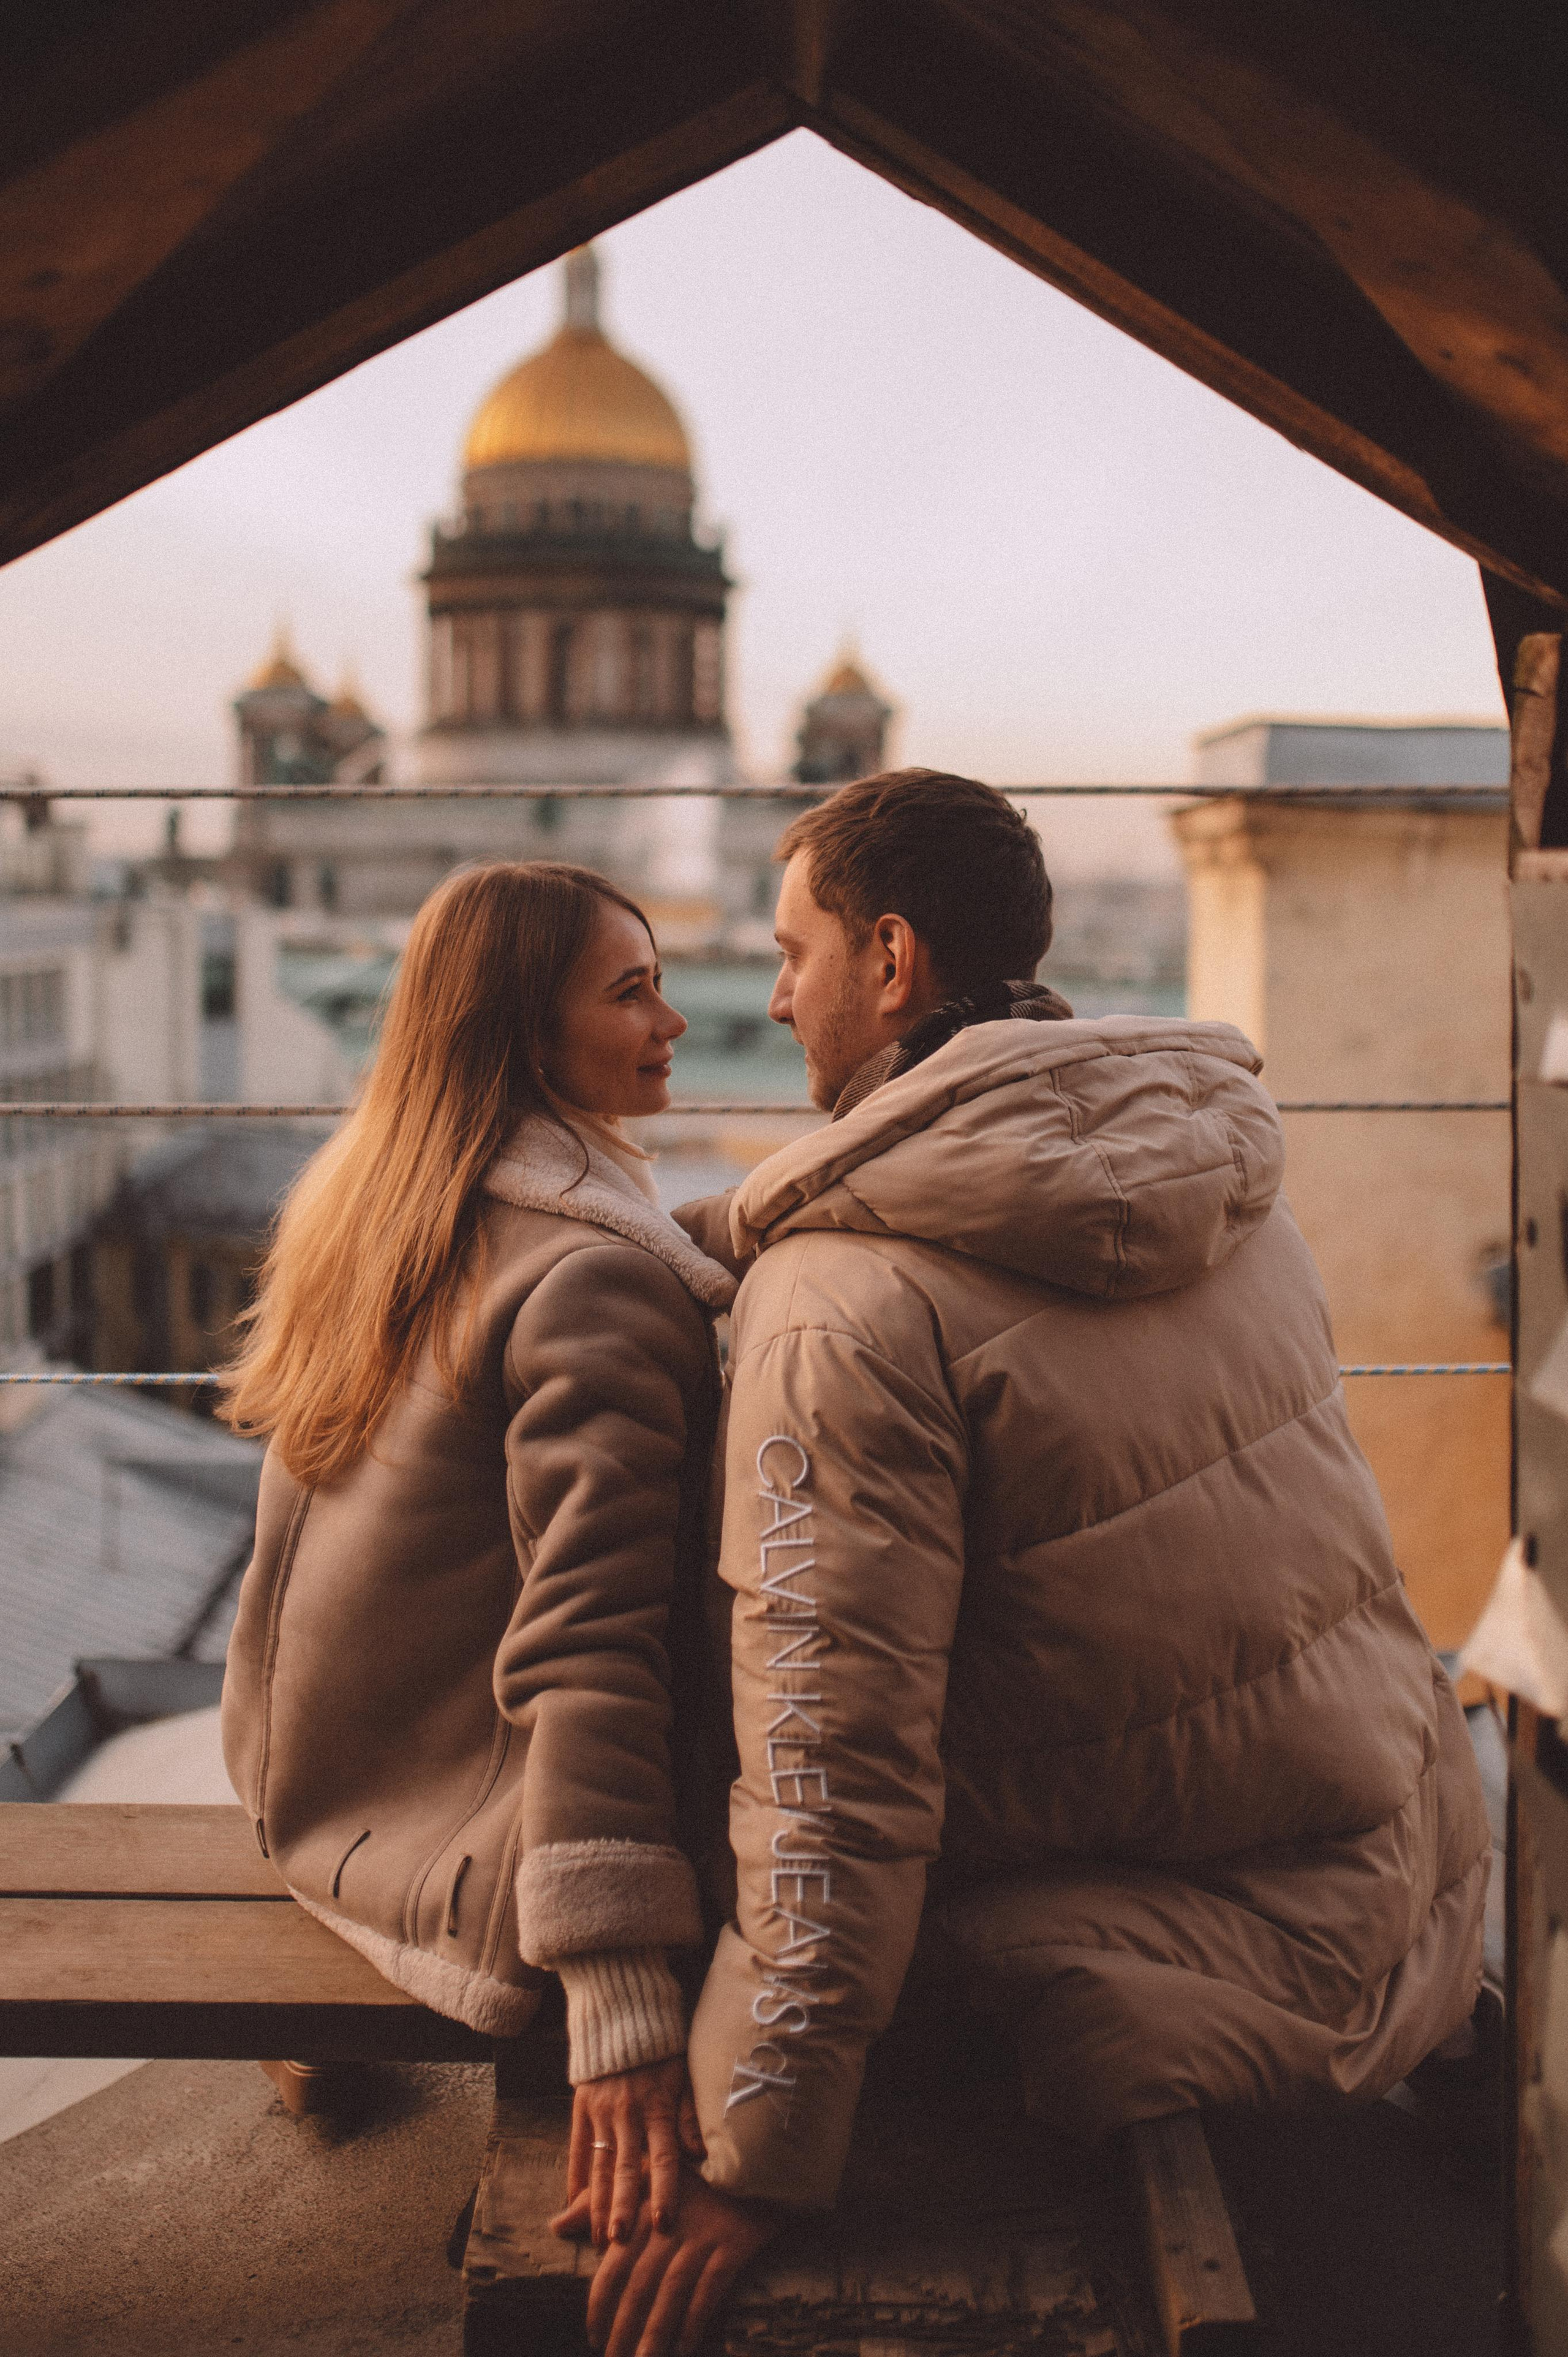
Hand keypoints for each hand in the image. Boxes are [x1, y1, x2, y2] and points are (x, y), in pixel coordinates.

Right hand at [550, 2057, 703, 2248]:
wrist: (622, 2016)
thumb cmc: (661, 2052)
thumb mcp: (683, 2076)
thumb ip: (689, 2115)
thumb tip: (700, 2154)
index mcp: (657, 2108)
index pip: (663, 2158)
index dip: (664, 2192)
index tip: (664, 2223)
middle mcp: (627, 2115)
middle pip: (626, 2169)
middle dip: (624, 2208)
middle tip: (621, 2243)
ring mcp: (601, 2112)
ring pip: (600, 2165)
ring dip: (599, 2203)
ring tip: (599, 2236)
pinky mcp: (581, 2107)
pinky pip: (576, 2147)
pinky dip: (574, 2176)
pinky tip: (572, 2203)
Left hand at [584, 2167, 778, 2356]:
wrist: (752, 2157)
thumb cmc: (691, 2175)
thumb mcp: (642, 2178)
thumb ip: (599, 2203)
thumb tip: (555, 2225)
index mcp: (644, 2209)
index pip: (614, 2265)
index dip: (600, 2305)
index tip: (593, 2336)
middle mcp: (671, 2224)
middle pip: (640, 2285)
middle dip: (623, 2329)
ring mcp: (703, 2235)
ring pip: (672, 2293)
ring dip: (654, 2334)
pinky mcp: (734, 2243)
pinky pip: (710, 2290)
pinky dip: (694, 2321)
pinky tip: (683, 2348)